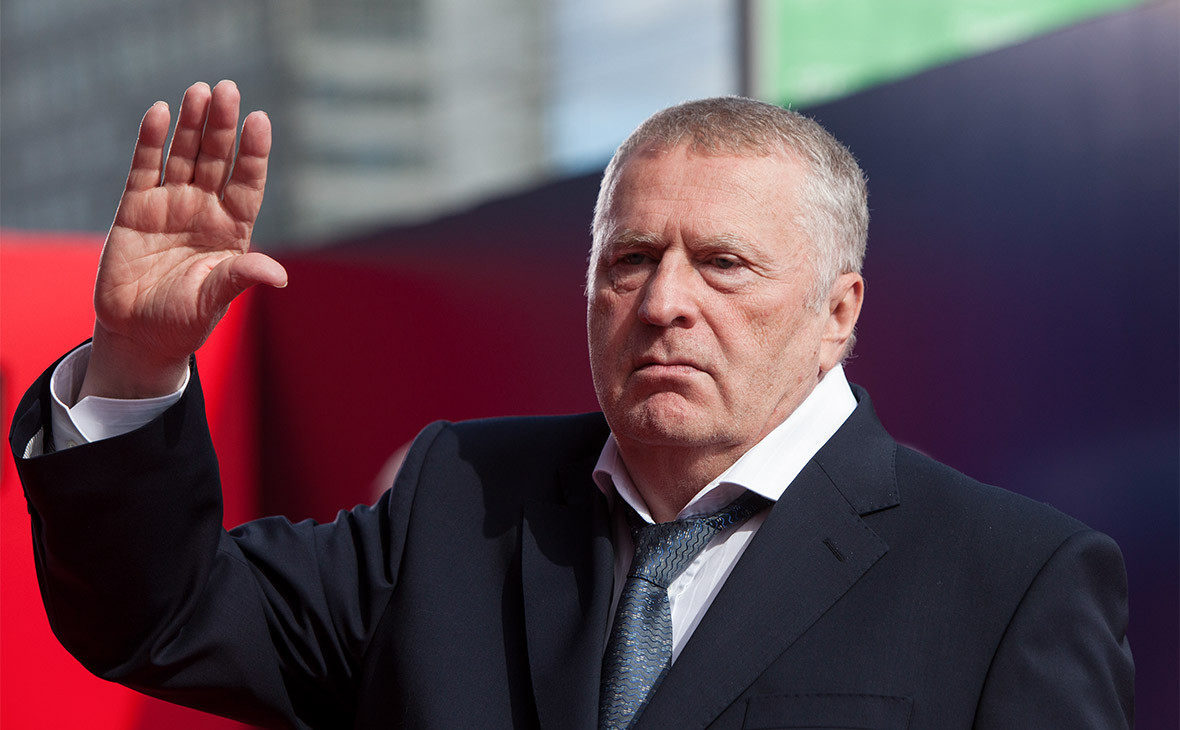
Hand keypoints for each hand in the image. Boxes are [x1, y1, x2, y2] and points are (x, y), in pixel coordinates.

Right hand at [80, 80, 286, 399]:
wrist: (137, 333)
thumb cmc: (184, 319)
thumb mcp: (214, 299)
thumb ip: (240, 278)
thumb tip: (280, 275)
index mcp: (232, 230)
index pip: (247, 184)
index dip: (254, 153)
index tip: (261, 121)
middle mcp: (205, 210)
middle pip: (217, 160)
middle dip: (223, 126)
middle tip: (229, 89)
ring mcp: (170, 205)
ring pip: (184, 155)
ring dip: (192, 124)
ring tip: (200, 90)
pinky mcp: (135, 208)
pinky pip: (145, 168)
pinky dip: (151, 141)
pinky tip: (160, 112)